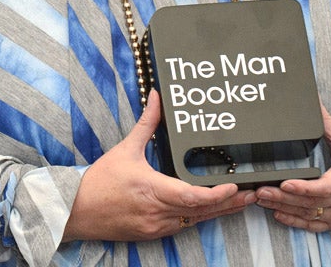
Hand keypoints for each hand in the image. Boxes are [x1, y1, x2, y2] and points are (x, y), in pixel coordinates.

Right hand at [63, 90, 255, 240]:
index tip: (234, 186)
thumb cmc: (100, 181)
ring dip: (219, 212)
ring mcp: (156, 226)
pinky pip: (182, 227)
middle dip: (229, 203)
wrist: (77, 211)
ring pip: (195, 221)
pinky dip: (199, 217)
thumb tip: (157, 97)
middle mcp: (157, 212)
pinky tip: (213, 210)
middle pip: (201, 211)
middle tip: (253, 194)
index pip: (192, 196)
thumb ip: (147, 123)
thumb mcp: (125, 149)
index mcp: (151, 189)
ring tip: (242, 202)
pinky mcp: (152, 234)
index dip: (217, 194)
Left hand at [253, 106, 330, 231]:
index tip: (286, 183)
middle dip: (283, 197)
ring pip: (309, 215)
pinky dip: (295, 222)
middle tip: (260, 190)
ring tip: (261, 199)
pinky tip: (278, 214)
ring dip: (284, 209)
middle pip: (311, 202)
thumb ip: (328, 125)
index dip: (305, 188)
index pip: (326, 186)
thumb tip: (313, 101)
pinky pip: (314, 226)